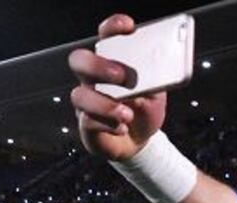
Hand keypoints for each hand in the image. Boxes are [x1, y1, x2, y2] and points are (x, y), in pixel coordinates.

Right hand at [68, 14, 166, 160]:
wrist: (141, 141)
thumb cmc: (145, 110)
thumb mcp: (157, 96)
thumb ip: (154, 85)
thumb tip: (148, 81)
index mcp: (113, 63)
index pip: (106, 38)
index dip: (112, 28)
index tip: (127, 26)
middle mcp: (95, 79)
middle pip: (80, 61)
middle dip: (98, 65)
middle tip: (122, 76)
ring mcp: (88, 101)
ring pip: (79, 95)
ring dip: (104, 104)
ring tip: (127, 114)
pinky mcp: (87, 124)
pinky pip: (87, 122)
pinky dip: (108, 125)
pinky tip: (122, 127)